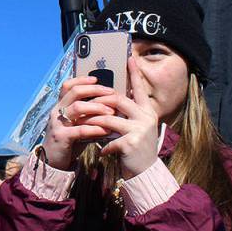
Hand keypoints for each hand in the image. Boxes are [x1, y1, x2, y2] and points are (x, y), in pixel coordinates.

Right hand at [43, 76, 115, 169]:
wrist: (53, 162)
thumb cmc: (70, 141)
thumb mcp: (78, 124)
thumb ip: (89, 115)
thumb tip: (111, 106)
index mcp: (60, 106)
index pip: (68, 86)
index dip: (82, 80)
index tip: (97, 79)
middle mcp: (57, 111)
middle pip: (74, 92)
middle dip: (95, 90)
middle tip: (111, 92)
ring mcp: (58, 123)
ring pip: (77, 108)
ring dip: (96, 107)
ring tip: (111, 111)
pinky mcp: (61, 137)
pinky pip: (80, 129)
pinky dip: (95, 128)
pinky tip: (106, 130)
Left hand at [85, 57, 160, 178]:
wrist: (145, 172)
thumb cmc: (135, 147)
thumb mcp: (135, 127)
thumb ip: (126, 113)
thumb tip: (110, 98)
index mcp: (147, 111)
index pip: (139, 89)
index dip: (134, 74)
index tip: (129, 58)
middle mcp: (146, 117)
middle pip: (118, 100)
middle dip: (99, 101)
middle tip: (87, 103)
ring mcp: (139, 130)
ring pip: (108, 119)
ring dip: (94, 122)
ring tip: (84, 125)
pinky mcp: (131, 144)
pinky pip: (109, 139)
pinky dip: (101, 145)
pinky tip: (100, 151)